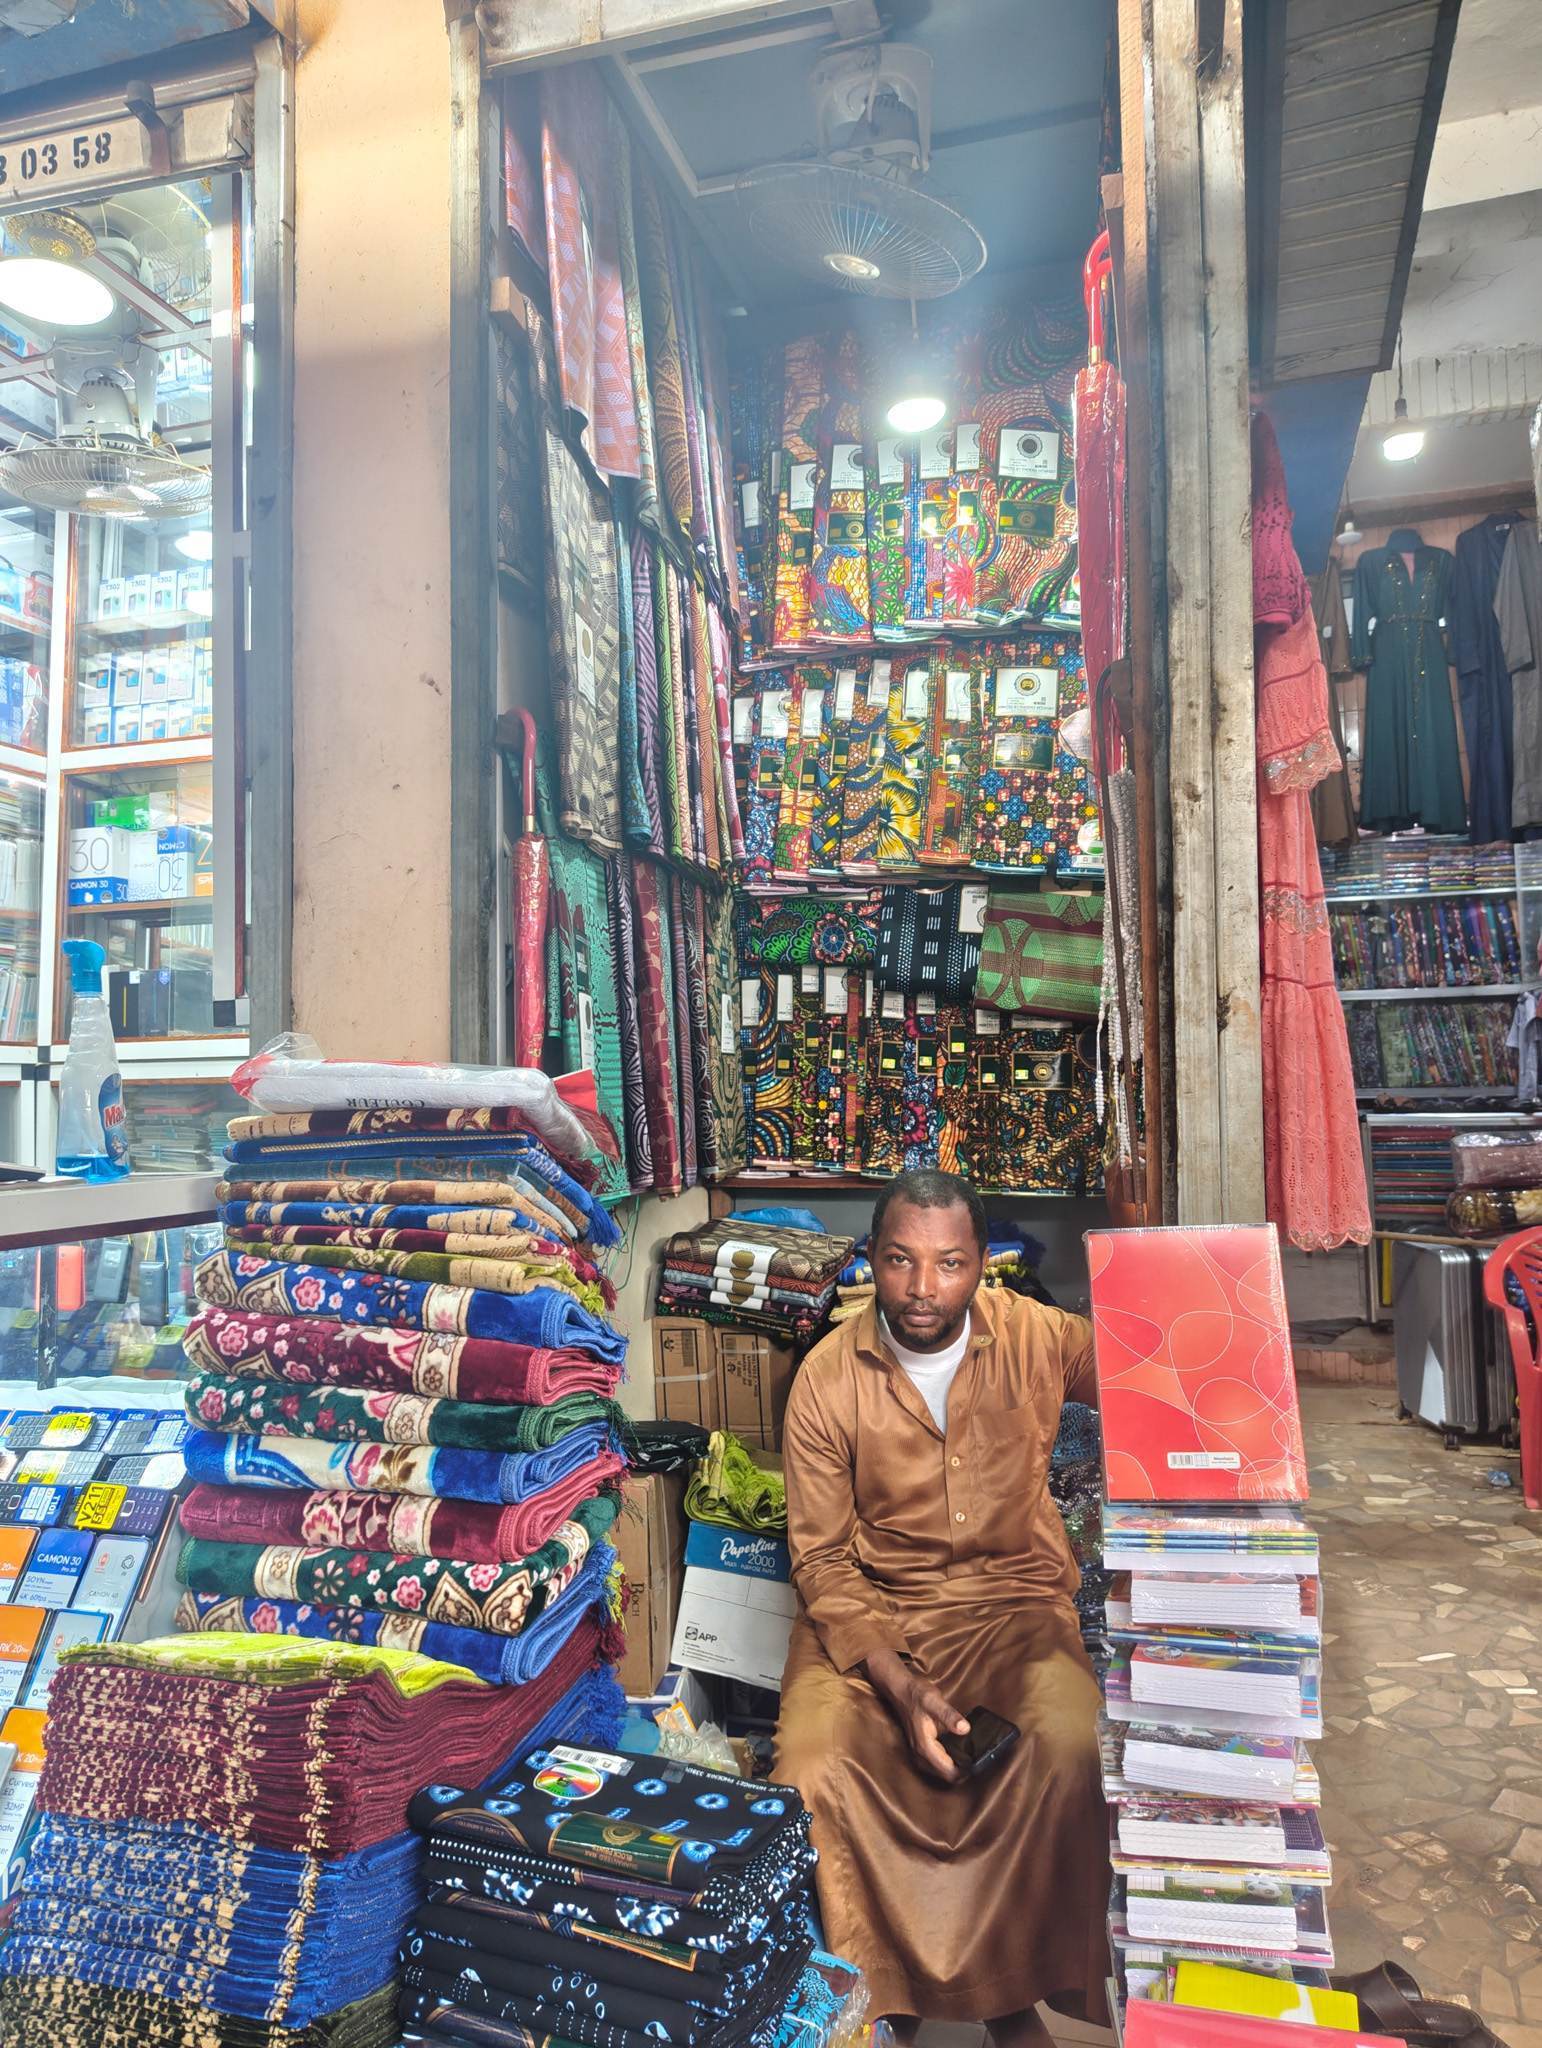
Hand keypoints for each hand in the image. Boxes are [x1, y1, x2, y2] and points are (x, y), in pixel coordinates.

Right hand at [864, 1648, 969, 1783]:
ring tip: (973, 1756)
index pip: (949, 1772)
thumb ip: (949, 1716)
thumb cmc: (916, 1694)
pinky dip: (950, 1762)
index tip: (980, 1762)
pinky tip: (960, 1752)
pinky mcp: (921, 1750)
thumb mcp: (934, 1701)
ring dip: (957, 1768)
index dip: (966, 1771)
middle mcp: (920, 1755)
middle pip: (947, 1776)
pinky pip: (938, 1764)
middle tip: (980, 1758)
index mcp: (925, 1747)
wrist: (900, 1690)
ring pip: (942, 1772)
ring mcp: (919, 1754)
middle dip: (964, 1772)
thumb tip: (965, 1729)